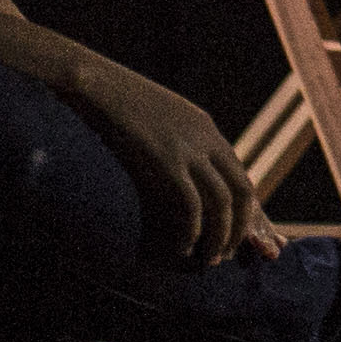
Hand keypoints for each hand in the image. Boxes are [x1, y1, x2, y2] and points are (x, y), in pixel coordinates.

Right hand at [67, 58, 278, 271]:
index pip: (242, 177)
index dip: (246, 212)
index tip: (240, 238)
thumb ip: (173, 143)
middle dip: (240, 230)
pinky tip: (181, 247)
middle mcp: (206, 138)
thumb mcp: (156, 119)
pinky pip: (190, 204)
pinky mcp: (166, 159)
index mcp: (206, 128)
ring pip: (223, 203)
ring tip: (207, 260)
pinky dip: (191, 231)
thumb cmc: (115, 103)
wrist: (94, 81)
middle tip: (227, 256)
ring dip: (219, 237)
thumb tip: (174, 176)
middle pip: (243, 192)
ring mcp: (189, 148)